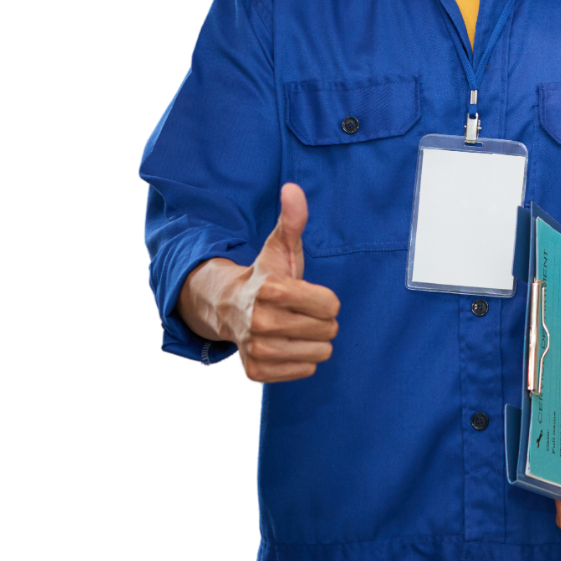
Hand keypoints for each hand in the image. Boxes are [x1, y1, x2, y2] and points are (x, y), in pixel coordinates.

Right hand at [228, 183, 339, 384]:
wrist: (229, 307)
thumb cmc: (266, 276)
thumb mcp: (281, 247)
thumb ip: (292, 220)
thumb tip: (292, 188)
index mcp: (272, 290)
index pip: (331, 305)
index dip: (327, 299)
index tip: (309, 294)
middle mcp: (260, 322)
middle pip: (327, 330)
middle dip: (322, 320)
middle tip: (302, 312)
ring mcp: (256, 349)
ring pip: (318, 353)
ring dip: (313, 342)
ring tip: (295, 328)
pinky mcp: (254, 372)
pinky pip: (303, 371)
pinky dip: (301, 360)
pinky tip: (288, 345)